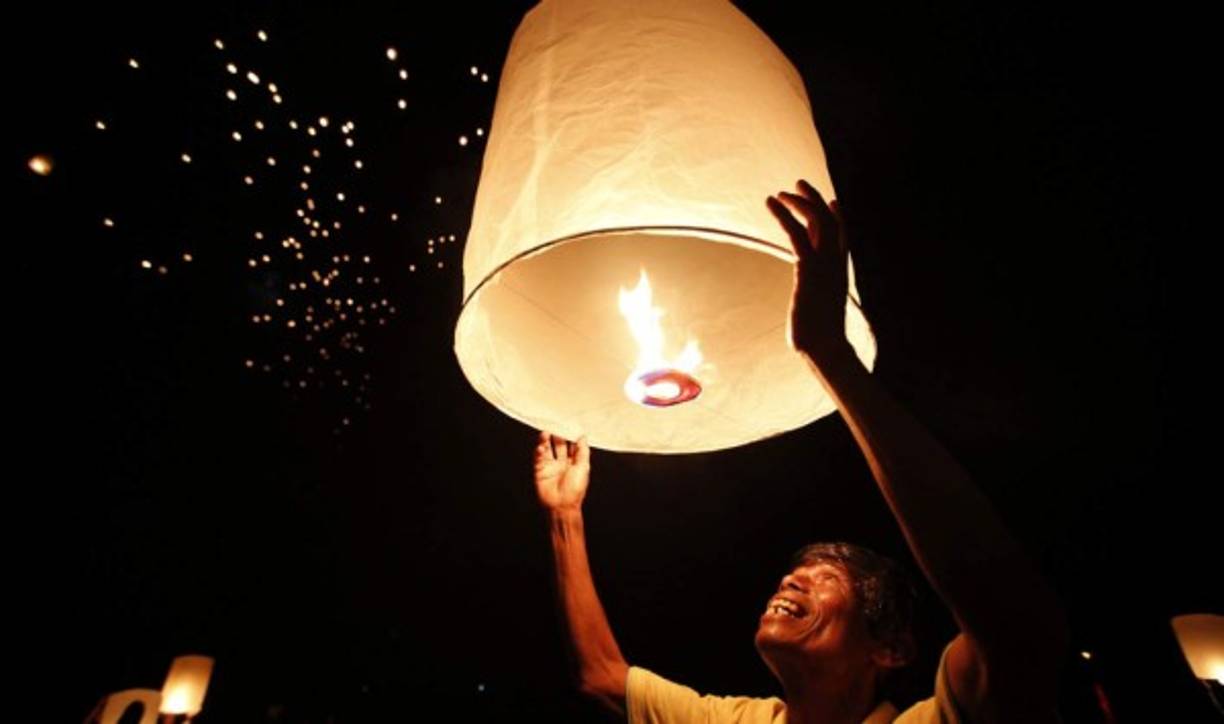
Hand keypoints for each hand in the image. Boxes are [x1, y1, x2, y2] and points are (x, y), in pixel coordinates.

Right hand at [534, 431, 590, 512]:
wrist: (561, 505)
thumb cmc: (575, 489)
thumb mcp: (583, 467)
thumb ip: (583, 451)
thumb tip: (583, 436)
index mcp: (574, 462)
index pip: (572, 445)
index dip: (570, 435)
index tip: (568, 424)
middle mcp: (562, 463)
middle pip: (558, 444)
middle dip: (556, 435)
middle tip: (554, 424)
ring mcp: (551, 466)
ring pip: (547, 449)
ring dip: (545, 440)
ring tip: (545, 432)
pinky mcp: (540, 470)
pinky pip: (538, 457)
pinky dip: (539, 450)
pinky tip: (541, 447)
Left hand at [766, 179, 851, 362]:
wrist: (825, 348)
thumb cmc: (820, 340)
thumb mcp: (818, 316)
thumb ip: (814, 305)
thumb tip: (807, 320)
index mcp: (839, 273)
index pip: (842, 237)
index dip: (838, 217)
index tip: (833, 201)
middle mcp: (835, 263)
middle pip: (830, 221)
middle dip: (815, 199)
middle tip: (799, 184)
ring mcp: (824, 264)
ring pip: (817, 220)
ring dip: (799, 201)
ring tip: (782, 192)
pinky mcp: (808, 268)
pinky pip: (797, 232)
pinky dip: (783, 214)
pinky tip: (771, 202)